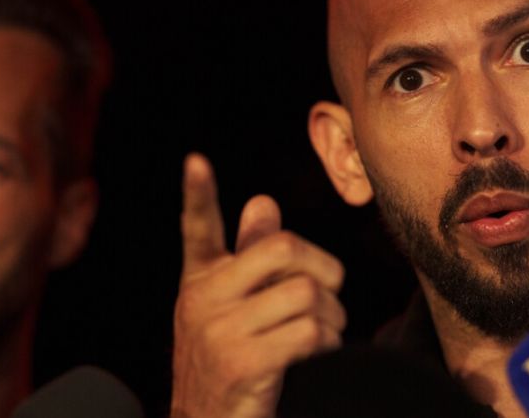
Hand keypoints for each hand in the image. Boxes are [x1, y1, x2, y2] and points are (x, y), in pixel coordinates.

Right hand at [171, 154, 345, 417]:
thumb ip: (249, 258)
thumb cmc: (230, 367)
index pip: (197, 230)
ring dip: (332, 316)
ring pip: (305, 293)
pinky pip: (310, 331)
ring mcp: (219, 332)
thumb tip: (263, 201)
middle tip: (329, 292)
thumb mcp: (232, 312)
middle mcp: (203, 301)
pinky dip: (328, 344)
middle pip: (282, 248)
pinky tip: (318, 357)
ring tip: (323, 334)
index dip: (197, 194)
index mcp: (199, 283)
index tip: (196, 160)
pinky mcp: (242, 363)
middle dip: (322, 268)